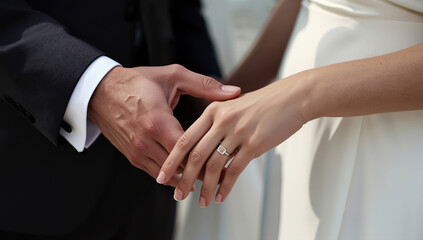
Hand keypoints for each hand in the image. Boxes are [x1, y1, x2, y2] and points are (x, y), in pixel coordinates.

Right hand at [88, 64, 240, 186]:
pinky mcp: (132, 156)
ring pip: (167, 175)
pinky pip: (155, 173)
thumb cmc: (137, 82)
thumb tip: (234, 92)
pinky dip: (172, 175)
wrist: (101, 91)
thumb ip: (205, 85)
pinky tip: (186, 173)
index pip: (188, 150)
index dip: (209, 157)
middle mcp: (145, 141)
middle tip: (223, 174)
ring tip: (209, 178)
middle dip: (201, 172)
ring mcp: (137, 151)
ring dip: (187, 177)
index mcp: (157, 121)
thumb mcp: (173, 76)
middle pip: (179, 167)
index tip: (227, 160)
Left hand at [158, 73, 311, 205]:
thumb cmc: (262, 104)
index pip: (185, 139)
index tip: (163, 175)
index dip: (172, 160)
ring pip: (214, 166)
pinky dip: (225, 187)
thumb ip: (215, 124)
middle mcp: (222, 120)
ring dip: (205, 188)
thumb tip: (202, 150)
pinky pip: (234, 170)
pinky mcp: (254, 144)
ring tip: (202, 201)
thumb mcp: (232, 106)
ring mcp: (238, 132)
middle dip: (184, 179)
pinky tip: (221, 196)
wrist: (292, 98)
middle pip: (196, 155)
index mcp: (212, 110)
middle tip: (178, 194)